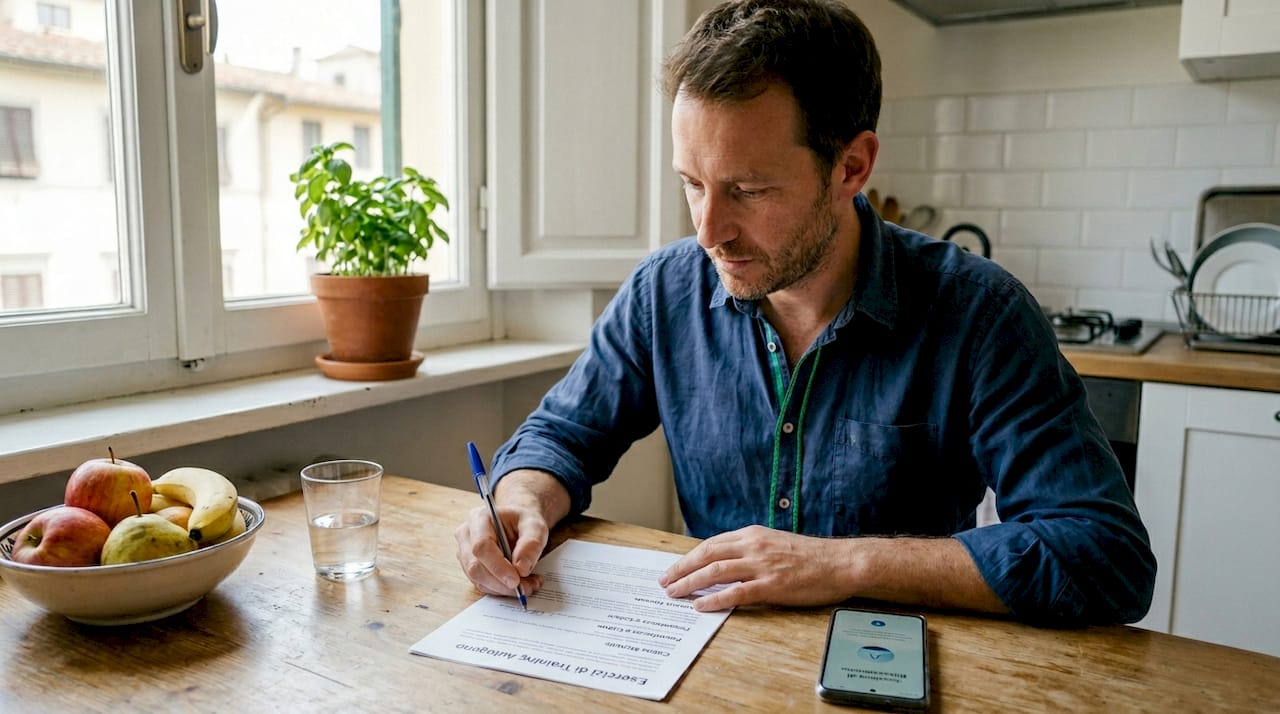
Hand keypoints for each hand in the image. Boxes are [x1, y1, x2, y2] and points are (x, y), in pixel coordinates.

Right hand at [453, 501, 548, 597]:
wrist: (519, 524)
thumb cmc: (524, 522)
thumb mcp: (535, 526)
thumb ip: (531, 544)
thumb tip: (521, 569)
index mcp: (479, 518)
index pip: (481, 546)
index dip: (498, 566)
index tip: (516, 580)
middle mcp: (467, 535)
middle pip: (475, 566)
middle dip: (501, 582)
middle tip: (526, 588)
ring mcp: (465, 553)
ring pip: (478, 579)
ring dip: (503, 589)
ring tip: (529, 585)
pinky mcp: (470, 568)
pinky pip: (483, 585)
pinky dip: (502, 590)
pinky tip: (520, 585)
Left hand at [659, 525, 854, 611]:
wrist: (840, 562)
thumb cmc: (811, 556)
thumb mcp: (775, 543)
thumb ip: (750, 550)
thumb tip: (725, 563)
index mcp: (752, 534)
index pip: (711, 544)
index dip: (689, 557)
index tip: (674, 568)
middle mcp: (753, 546)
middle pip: (706, 555)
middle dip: (681, 569)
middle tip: (664, 582)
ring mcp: (762, 565)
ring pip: (715, 571)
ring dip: (690, 583)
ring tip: (674, 593)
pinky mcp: (772, 585)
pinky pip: (736, 592)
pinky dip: (714, 599)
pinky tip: (700, 606)